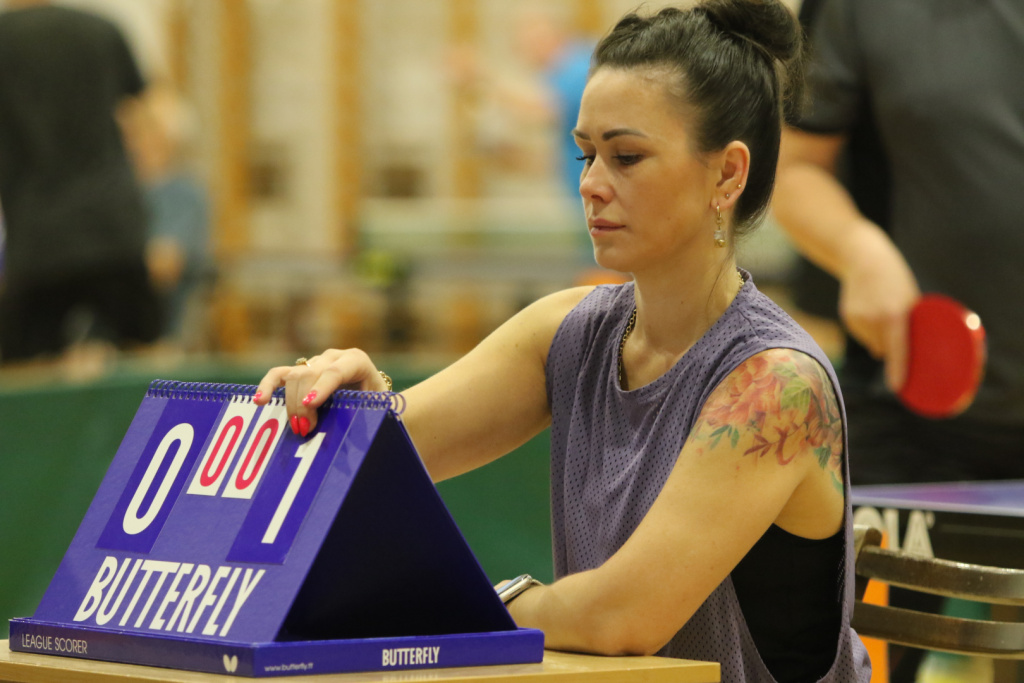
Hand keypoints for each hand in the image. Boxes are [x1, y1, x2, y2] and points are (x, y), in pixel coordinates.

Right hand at [253, 348, 389, 435]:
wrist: (373, 394)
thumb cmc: (376, 404)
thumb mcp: (377, 408)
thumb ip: (366, 415)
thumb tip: (351, 438)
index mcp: (356, 361)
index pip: (336, 371)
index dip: (321, 387)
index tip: (310, 404)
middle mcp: (333, 357)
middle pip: (310, 374)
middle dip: (304, 403)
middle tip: (306, 429)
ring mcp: (315, 361)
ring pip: (294, 375)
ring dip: (292, 403)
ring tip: (297, 426)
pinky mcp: (300, 370)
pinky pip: (279, 375)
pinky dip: (268, 386)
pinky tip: (259, 401)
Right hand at [837, 229, 919, 391]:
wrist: (863, 257)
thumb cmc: (896, 278)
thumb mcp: (910, 299)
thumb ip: (908, 323)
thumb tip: (907, 351)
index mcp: (894, 316)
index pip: (897, 351)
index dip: (898, 370)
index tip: (897, 386)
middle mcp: (874, 321)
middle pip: (884, 349)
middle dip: (891, 345)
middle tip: (895, 326)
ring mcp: (857, 320)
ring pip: (872, 343)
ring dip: (878, 335)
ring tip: (880, 311)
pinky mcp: (847, 318)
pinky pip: (861, 334)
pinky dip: (867, 328)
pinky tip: (869, 309)